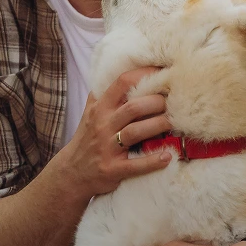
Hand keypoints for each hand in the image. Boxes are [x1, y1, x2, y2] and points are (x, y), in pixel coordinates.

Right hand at [57, 67, 172, 198]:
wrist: (72, 173)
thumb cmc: (87, 140)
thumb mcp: (90, 114)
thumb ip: (104, 95)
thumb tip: (122, 72)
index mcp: (100, 109)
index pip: (121, 83)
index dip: (144, 75)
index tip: (164, 72)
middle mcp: (102, 125)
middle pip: (133, 107)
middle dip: (157, 102)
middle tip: (174, 103)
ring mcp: (107, 148)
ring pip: (135, 132)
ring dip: (158, 125)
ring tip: (174, 123)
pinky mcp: (112, 169)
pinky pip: (135, 165)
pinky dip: (152, 161)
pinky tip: (167, 156)